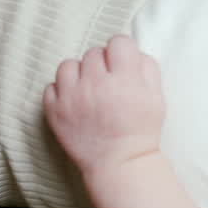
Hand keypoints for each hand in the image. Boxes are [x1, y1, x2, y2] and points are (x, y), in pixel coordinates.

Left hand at [44, 36, 164, 174]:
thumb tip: (133, 51)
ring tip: (87, 89)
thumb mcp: (157, 98)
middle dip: (102, 64)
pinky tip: (73, 101)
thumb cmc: (140, 131)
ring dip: (78, 73)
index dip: (122, 51)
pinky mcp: (55, 111)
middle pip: (93, 52)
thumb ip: (147, 68)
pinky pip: (51, 86)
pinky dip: (60, 91)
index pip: (118, 42)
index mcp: (125, 80)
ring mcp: (72, 98)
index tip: (122, 64)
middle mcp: (96, 84)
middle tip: (107, 82)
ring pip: (68, 64)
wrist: (119, 164)